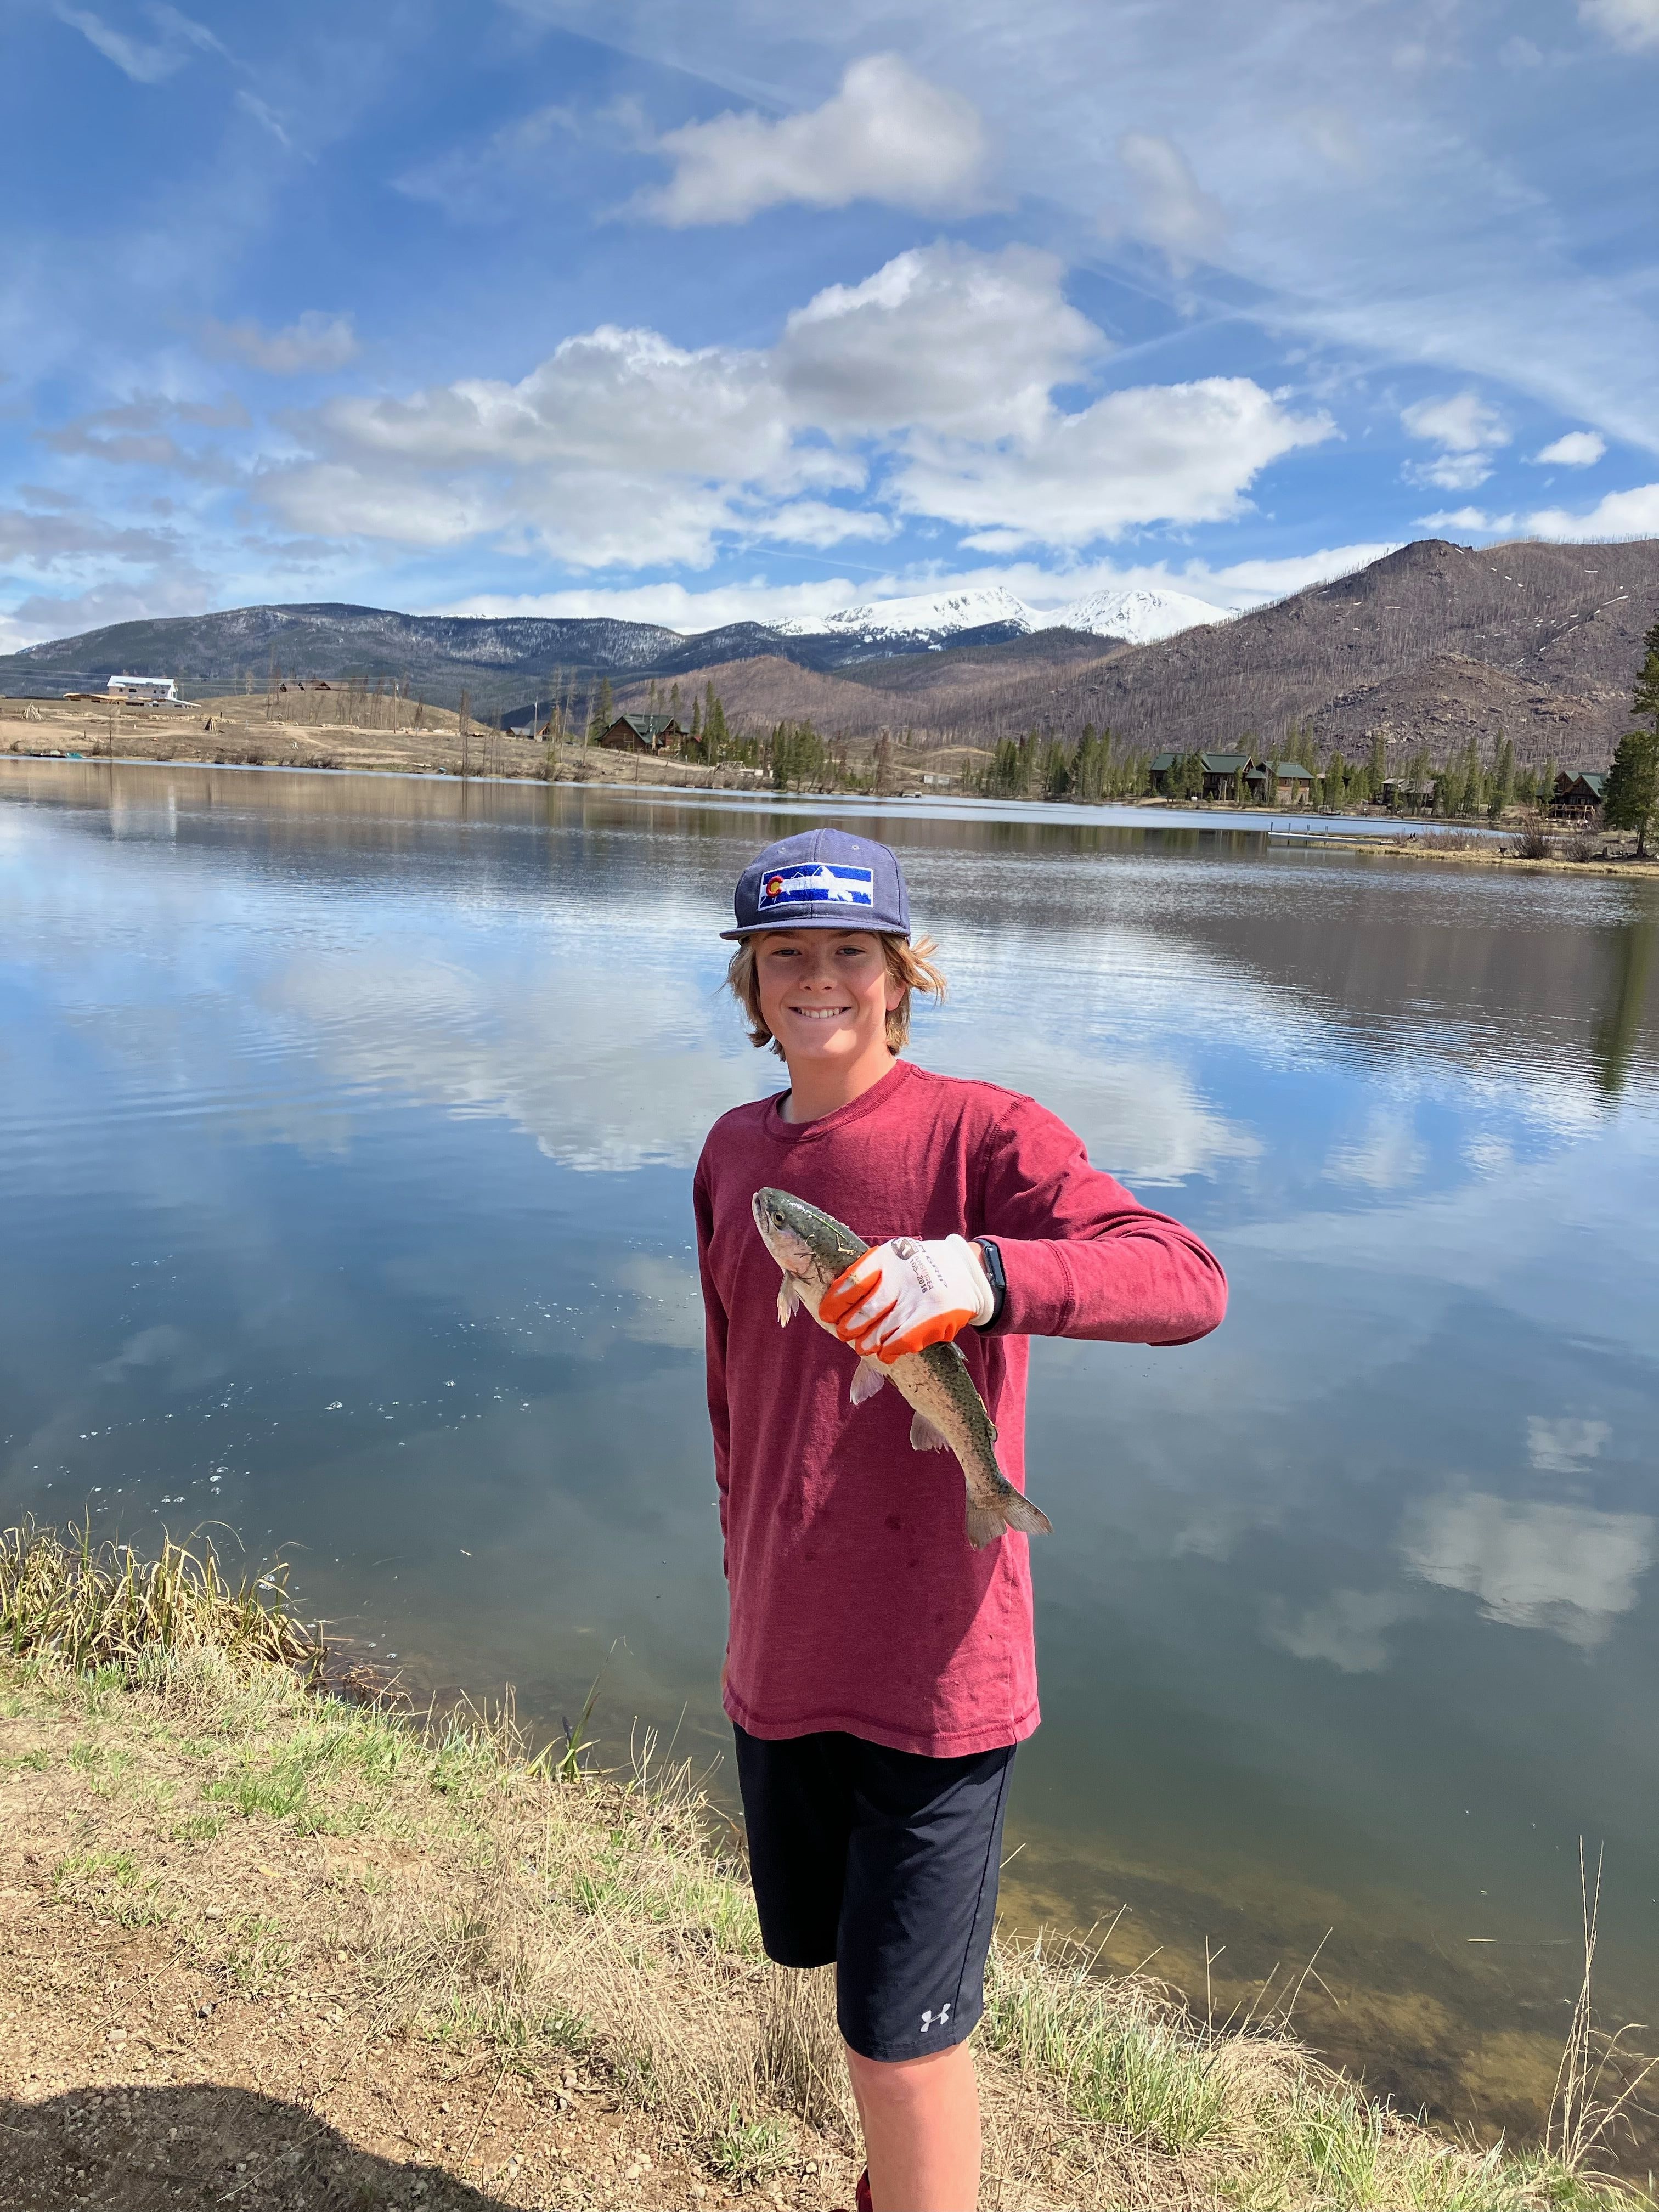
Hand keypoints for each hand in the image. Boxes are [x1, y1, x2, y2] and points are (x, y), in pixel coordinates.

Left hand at [820, 1235, 993, 1362]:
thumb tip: (836, 1302)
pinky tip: (884, 1352)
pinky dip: (888, 1351)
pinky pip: (900, 1342)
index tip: (826, 1314)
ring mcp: (919, 1301)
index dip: (836, 1302)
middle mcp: (903, 1278)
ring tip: (863, 1345)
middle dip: (850, 1327)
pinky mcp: (933, 1320)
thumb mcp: (895, 1256)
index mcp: (889, 1258)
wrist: (967, 1272)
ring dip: (867, 1343)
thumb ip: (868, 1273)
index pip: (854, 1282)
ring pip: (881, 1331)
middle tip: (844, 1333)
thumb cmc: (920, 1267)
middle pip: (866, 1311)